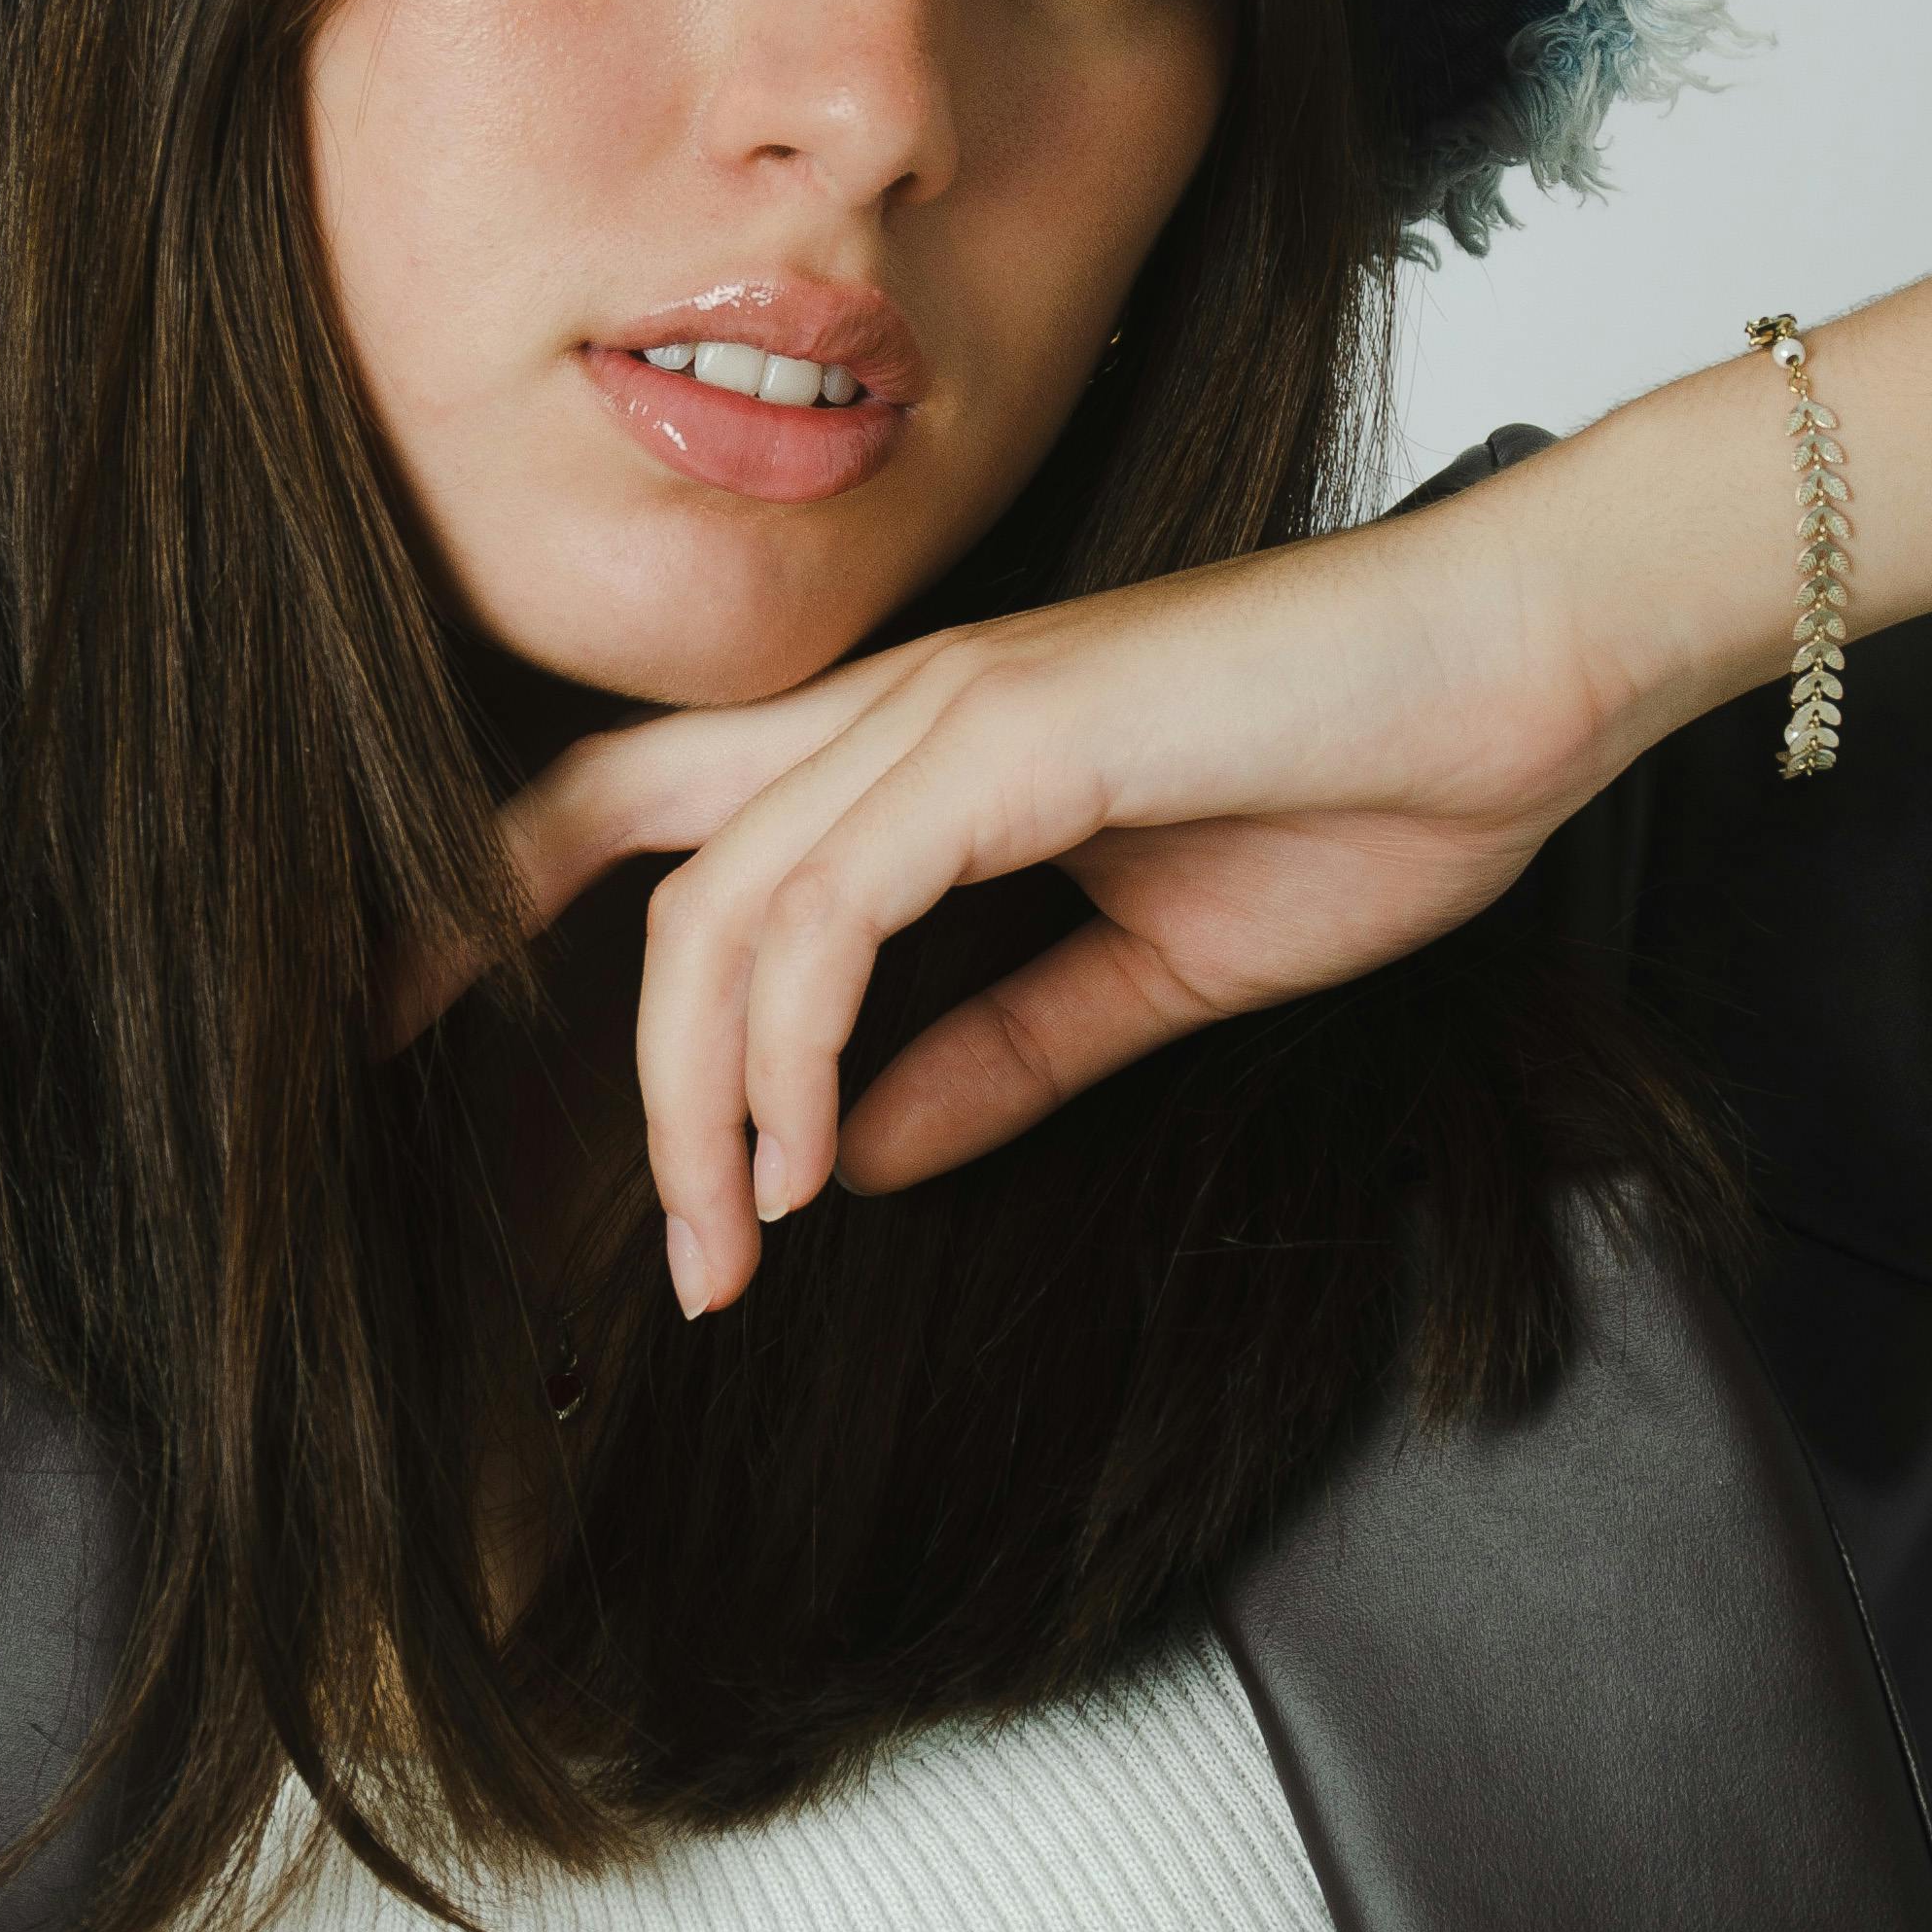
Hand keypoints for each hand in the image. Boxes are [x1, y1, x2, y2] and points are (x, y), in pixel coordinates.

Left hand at [479, 491, 1626, 1317]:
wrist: (1527, 679)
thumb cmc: (1373, 789)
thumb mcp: (1152, 966)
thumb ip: (1000, 1047)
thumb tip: (857, 1151)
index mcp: (918, 746)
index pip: (652, 799)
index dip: (504, 888)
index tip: (404, 1012)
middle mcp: (896, 708)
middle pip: (613, 824)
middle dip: (468, 949)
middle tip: (409, 1113)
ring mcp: (947, 711)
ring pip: (716, 904)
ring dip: (694, 1103)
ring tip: (720, 1252)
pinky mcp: (1014, 738)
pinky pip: (830, 906)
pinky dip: (790, 1050)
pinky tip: (807, 1167)